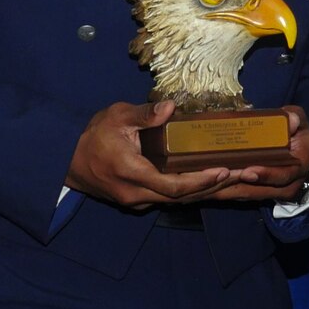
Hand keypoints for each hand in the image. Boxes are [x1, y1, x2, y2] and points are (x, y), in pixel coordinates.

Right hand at [65, 100, 245, 208]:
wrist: (66, 161)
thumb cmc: (92, 137)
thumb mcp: (116, 117)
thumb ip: (144, 115)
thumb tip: (169, 106)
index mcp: (131, 173)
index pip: (173, 185)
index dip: (201, 181)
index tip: (223, 171)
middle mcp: (136, 194)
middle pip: (182, 197)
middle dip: (214, 187)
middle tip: (243, 176)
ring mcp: (136, 201)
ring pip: (178, 201)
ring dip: (206, 191)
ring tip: (235, 180)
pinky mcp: (138, 201)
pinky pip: (169, 199)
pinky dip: (192, 191)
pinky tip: (211, 182)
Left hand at [205, 107, 308, 203]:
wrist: (302, 151)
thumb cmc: (299, 133)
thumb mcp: (300, 122)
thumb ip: (295, 118)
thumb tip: (290, 119)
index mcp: (297, 169)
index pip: (282, 176)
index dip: (265, 176)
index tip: (247, 172)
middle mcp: (286, 186)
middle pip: (259, 191)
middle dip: (236, 186)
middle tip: (216, 178)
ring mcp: (273, 192)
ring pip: (247, 195)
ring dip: (226, 190)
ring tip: (207, 184)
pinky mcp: (260, 193)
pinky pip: (241, 194)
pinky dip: (225, 191)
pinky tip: (208, 186)